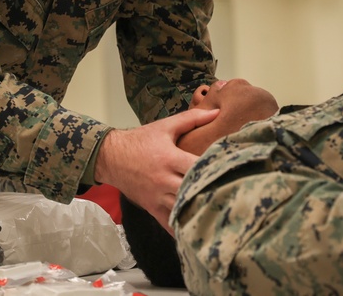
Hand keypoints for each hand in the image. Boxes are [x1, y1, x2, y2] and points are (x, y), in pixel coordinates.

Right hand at [93, 107, 218, 233]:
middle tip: (232, 194)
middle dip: (210, 192)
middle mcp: (164, 180)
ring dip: (199, 210)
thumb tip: (217, 112)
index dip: (213, 169)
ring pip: (182, 209)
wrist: (111, 157)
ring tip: (219, 212)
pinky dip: (182, 228)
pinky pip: (168, 224)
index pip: (196, 167)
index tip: (230, 170)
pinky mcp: (151, 208)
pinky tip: (196, 230)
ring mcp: (157, 197)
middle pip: (192, 190)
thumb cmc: (141, 140)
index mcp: (169, 159)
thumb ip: (192, 119)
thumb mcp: (165, 127)